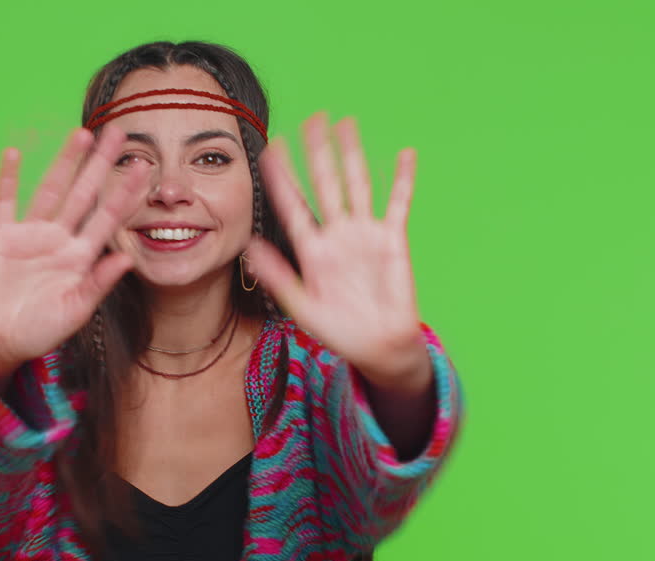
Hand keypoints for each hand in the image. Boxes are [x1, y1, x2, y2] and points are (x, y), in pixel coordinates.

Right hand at [0, 126, 150, 376]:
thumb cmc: (40, 331)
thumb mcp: (75, 311)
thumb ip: (99, 283)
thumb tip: (128, 258)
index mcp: (81, 257)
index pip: (108, 218)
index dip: (125, 193)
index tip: (144, 169)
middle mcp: (59, 239)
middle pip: (84, 194)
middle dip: (101, 165)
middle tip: (119, 133)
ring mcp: (30, 235)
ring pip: (51, 190)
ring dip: (65, 163)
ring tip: (81, 135)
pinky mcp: (0, 237)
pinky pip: (5, 203)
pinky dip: (8, 179)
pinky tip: (14, 154)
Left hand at [246, 113, 425, 380]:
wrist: (379, 346)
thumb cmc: (340, 332)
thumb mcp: (302, 306)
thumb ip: (278, 276)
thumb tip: (249, 248)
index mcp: (311, 250)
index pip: (292, 205)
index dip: (281, 178)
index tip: (270, 149)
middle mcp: (336, 234)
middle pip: (324, 184)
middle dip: (316, 152)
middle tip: (311, 120)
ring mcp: (365, 233)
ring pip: (356, 184)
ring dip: (352, 155)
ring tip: (346, 124)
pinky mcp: (393, 239)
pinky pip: (398, 203)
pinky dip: (402, 179)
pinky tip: (405, 154)